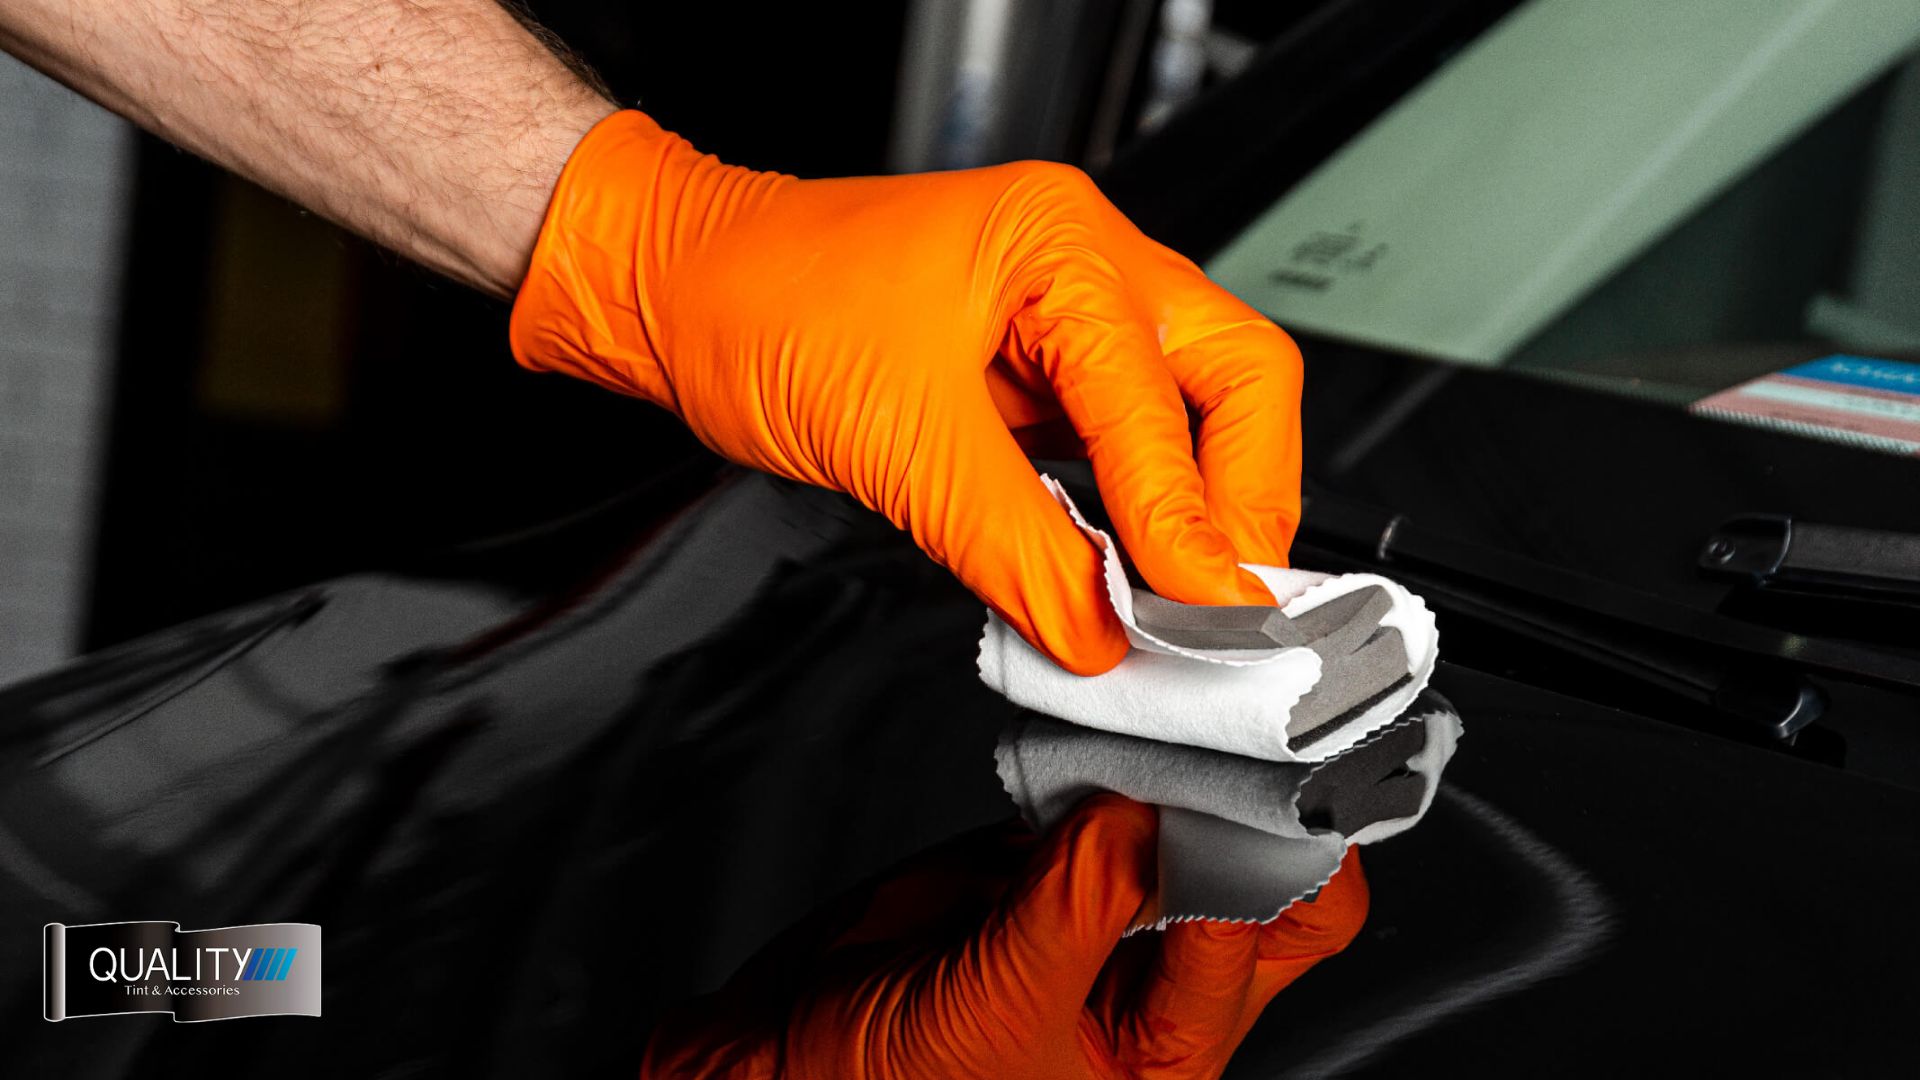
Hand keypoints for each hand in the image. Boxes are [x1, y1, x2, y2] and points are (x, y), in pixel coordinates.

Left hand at [512, 111, 1304, 673]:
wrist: (677, 291)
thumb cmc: (760, 306)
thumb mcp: (898, 443)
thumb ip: (1017, 546)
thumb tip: (1099, 629)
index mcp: (1062, 246)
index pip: (1167, 405)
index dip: (1190, 523)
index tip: (1209, 612)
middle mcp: (1082, 264)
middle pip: (1237, 382)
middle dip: (1243, 497)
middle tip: (1230, 599)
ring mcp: (1063, 312)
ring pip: (1192, 409)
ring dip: (1195, 506)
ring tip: (1186, 596)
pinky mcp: (1033, 362)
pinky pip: (1120, 437)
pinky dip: (1135, 505)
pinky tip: (1126, 563)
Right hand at [638, 795, 1368, 1078]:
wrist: (782, 1056)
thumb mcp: (996, 1009)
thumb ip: (1076, 909)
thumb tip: (1140, 817)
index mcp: (1171, 1047)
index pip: (1276, 935)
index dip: (1279, 853)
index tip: (1260, 776)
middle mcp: (1158, 981)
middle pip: (1272, 882)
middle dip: (1263, 808)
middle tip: (1243, 736)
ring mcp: (1106, 915)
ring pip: (1192, 831)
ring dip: (1184, 777)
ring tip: (1169, 724)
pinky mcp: (1047, 868)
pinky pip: (1104, 803)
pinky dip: (1106, 765)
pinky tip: (1098, 740)